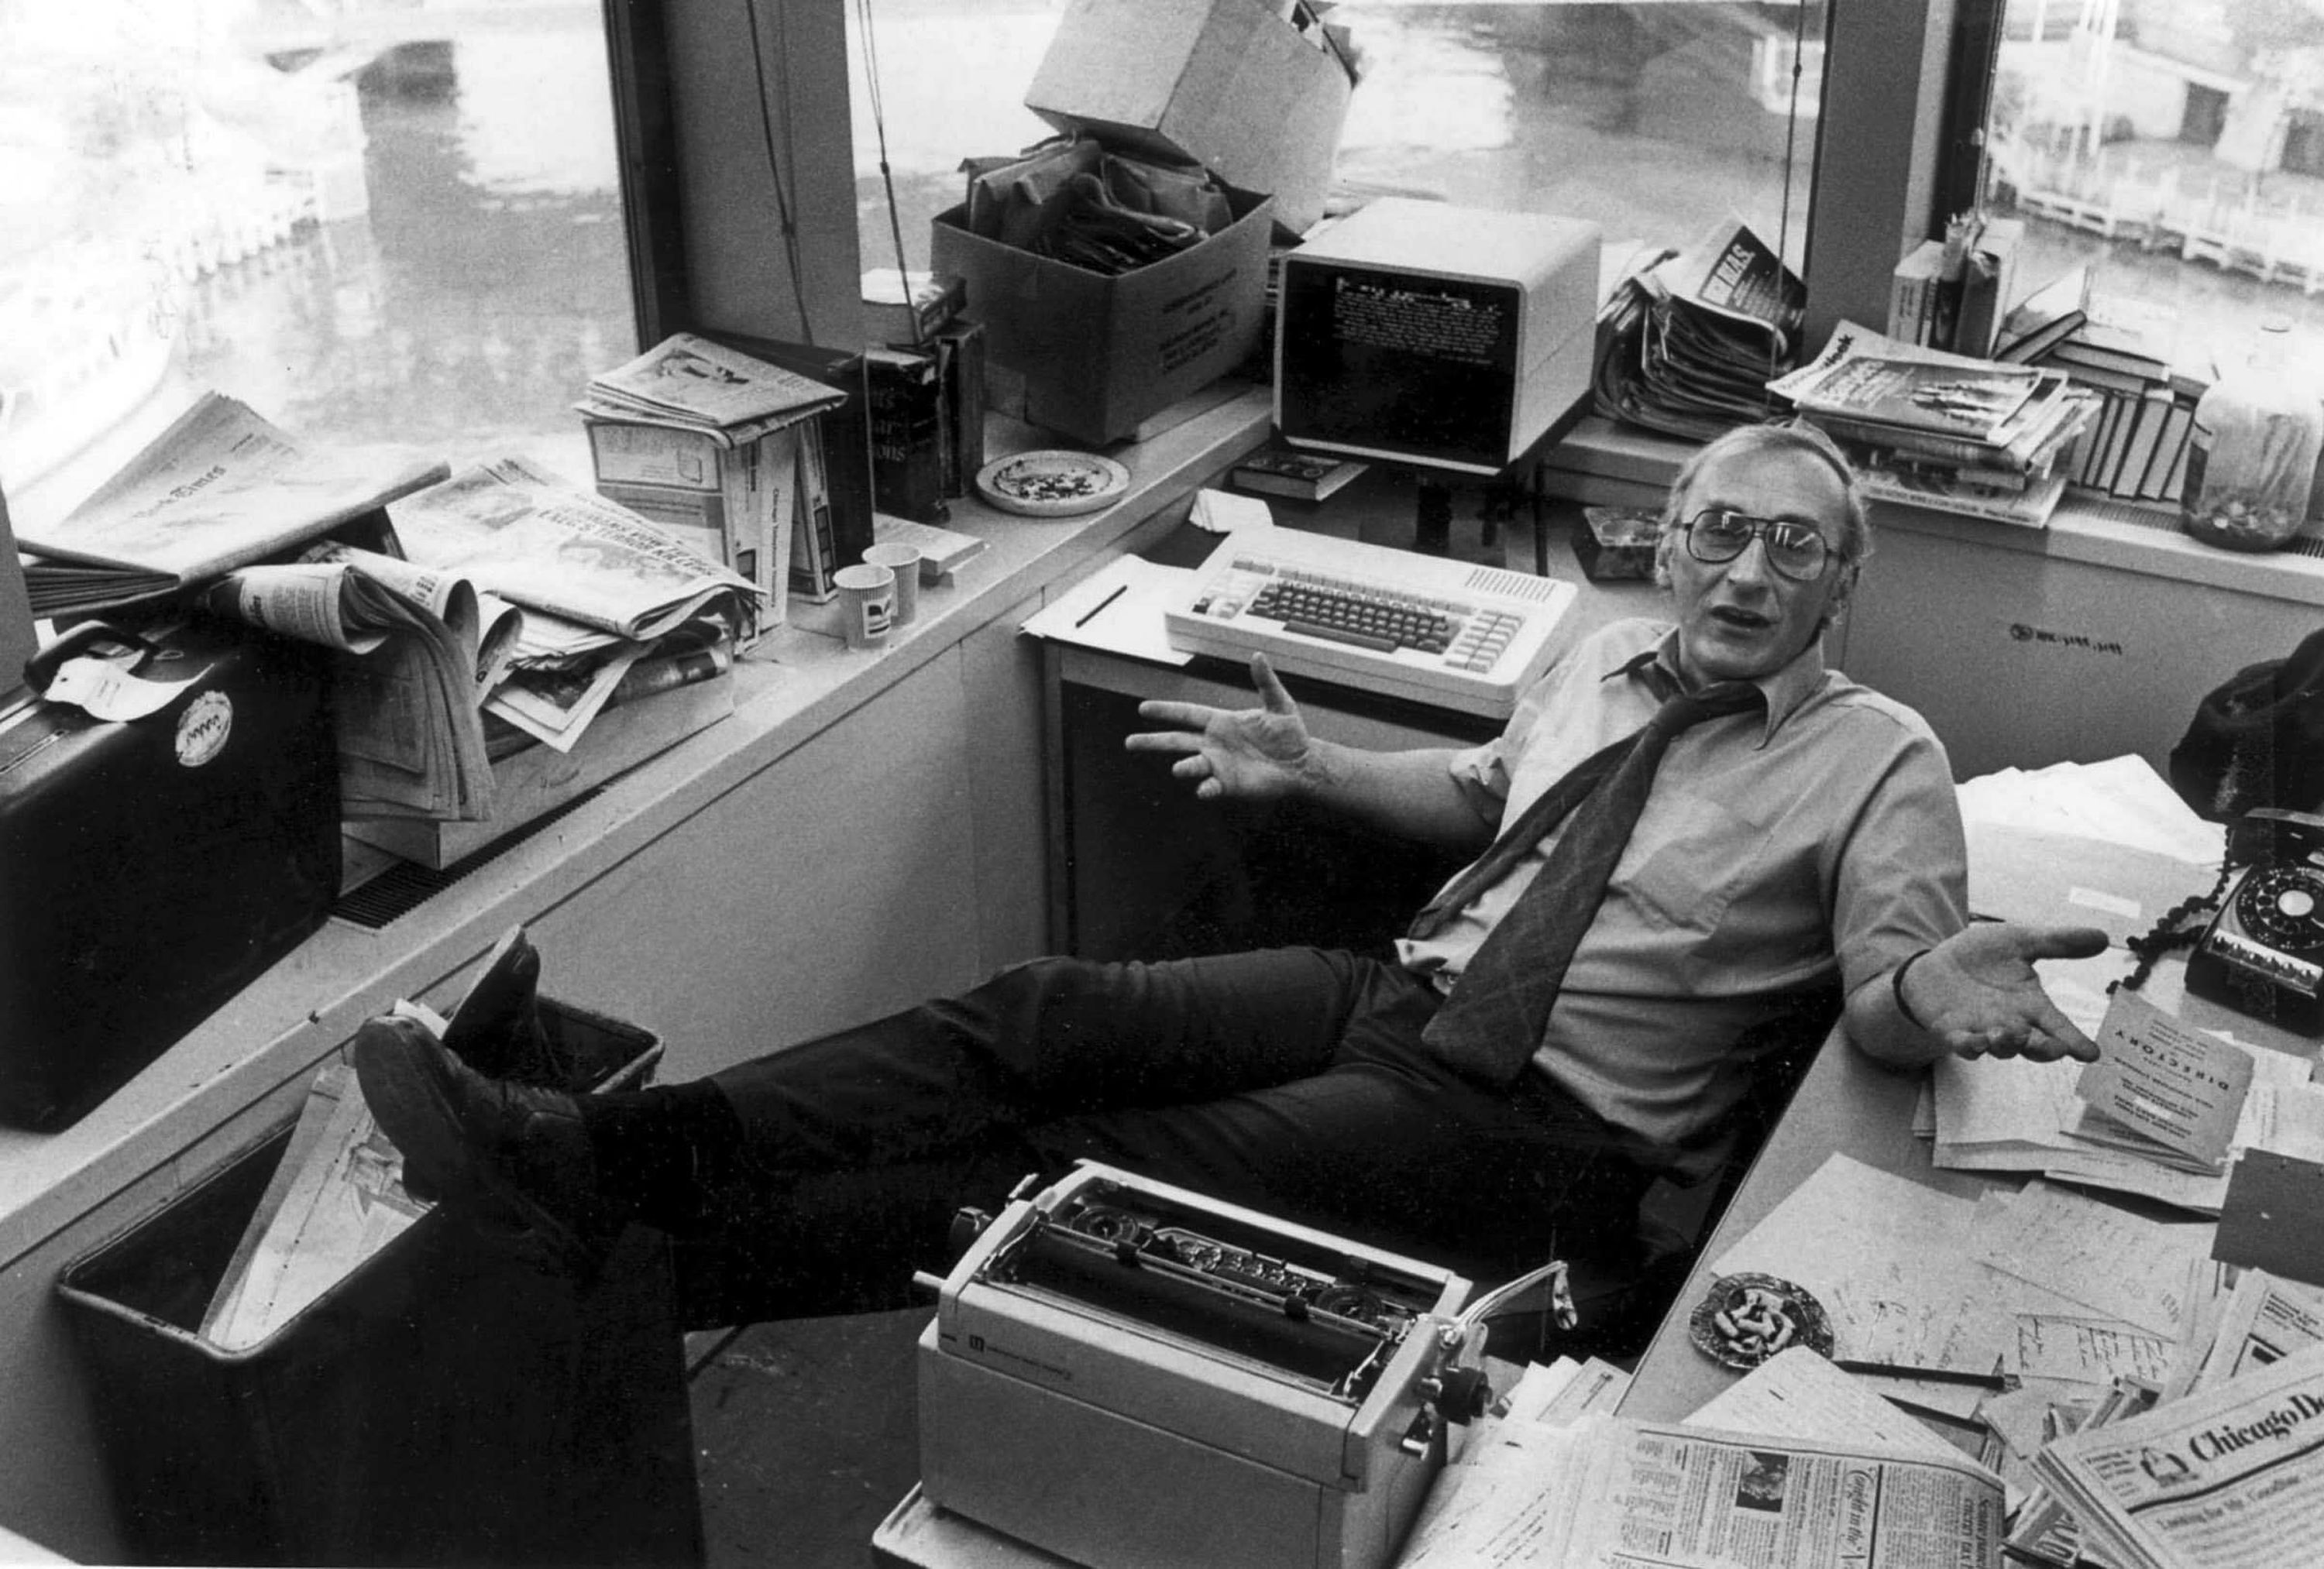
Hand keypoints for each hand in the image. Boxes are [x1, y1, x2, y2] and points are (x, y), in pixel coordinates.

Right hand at [1124, 653, 1313, 801]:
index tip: (1144, 709)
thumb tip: (1258, 655)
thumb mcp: (1279, 704)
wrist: (1302, 764)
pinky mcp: (1229, 785)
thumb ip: (1266, 682)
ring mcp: (1219, 765)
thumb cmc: (1290, 734)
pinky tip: (1203, 789)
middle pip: (1177, 740)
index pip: (1187, 713)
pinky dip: (1205, 788)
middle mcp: (1214, 743)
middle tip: (1129, 743)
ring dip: (1184, 766)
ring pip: (1191, 763)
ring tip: (1179, 768)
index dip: (1166, 710)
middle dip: (1153, 741)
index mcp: (1221, 722)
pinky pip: (1211, 786)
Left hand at [1900, 922, 2109, 1061]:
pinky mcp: (1953, 1032)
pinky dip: (1970, 1046)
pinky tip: (1975, 1041)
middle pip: (2035, 1045)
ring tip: (2009, 1034)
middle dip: (2046, 1049)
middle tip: (2057, 1048)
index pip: (2058, 1026)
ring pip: (2001, 1048)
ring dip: (2007, 1045)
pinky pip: (1964, 1045)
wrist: (1937, 964)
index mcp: (2032, 1005)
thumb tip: (2104, 937)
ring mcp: (1983, 1031)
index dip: (2075, 1040)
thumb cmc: (1983, 956)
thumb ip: (2057, 943)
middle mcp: (2012, 1023)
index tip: (2092, 1053)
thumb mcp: (2020, 942)